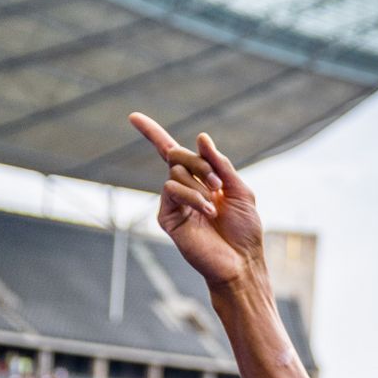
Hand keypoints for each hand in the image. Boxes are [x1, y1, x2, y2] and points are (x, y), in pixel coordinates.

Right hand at [128, 113, 263, 288]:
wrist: (241, 261)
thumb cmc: (245, 230)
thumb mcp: (240, 191)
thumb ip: (221, 165)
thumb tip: (201, 138)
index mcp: (200, 181)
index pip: (173, 153)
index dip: (153, 134)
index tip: (133, 116)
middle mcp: (183, 189)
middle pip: (177, 155)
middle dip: (199, 162)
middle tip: (218, 183)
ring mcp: (173, 203)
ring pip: (175, 172)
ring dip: (200, 184)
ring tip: (215, 206)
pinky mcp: (166, 216)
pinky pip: (171, 190)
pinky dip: (193, 197)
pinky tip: (207, 212)